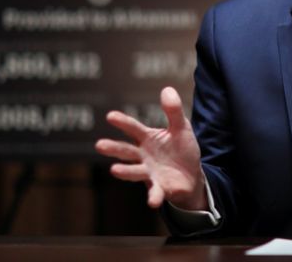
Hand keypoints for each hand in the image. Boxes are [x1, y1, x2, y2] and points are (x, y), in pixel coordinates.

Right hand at [95, 87, 206, 209]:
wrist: (192, 174)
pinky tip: (152, 202)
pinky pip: (154, 192)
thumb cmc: (182, 149)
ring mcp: (148, 172)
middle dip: (114, 148)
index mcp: (148, 138)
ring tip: (114, 169)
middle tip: (99, 145)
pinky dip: (153, 197)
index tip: (110, 116)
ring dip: (125, 171)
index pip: (133, 128)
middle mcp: (143, 156)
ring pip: (134, 171)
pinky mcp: (159, 187)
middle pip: (126, 151)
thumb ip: (174, 111)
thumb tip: (167, 89)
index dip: (123, 122)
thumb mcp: (181, 128)